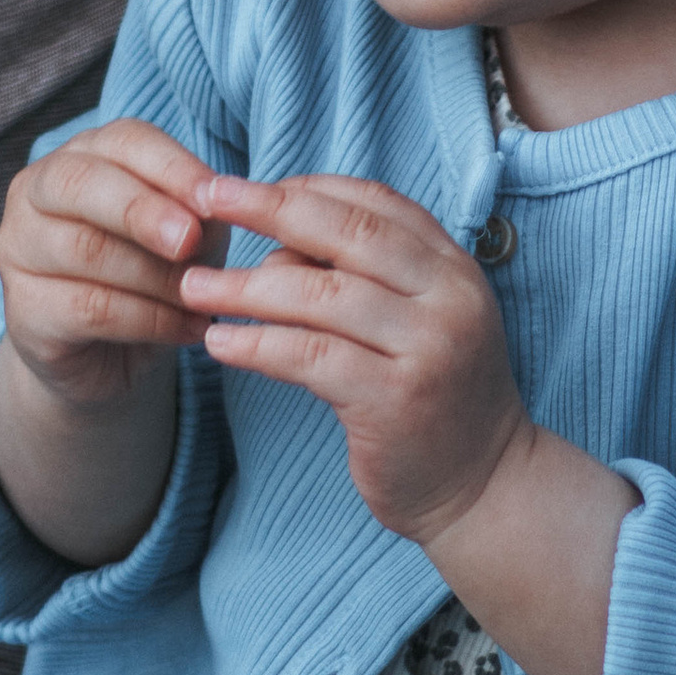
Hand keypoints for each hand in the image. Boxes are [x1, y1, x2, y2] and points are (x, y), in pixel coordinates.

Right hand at [0, 118, 226, 410]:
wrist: (109, 357)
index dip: (172, 167)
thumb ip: (198, 214)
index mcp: (82, 155)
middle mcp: (36, 193)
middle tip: (189, 241)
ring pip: (86, 249)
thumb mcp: (187, 237)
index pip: (123, 140)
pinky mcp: (24, 309)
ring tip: (203, 299)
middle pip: (81, 183)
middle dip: (142, 210)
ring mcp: (19, 249)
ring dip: (156, 276)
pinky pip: (89, 308)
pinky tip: (188, 328)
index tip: (216, 198)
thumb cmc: (153, 276)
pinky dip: (150, 320)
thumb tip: (216, 204)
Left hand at [184, 171, 526, 543]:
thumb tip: (277, 247)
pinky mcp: (396, 400)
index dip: (308, 187)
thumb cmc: (434, 399)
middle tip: (207, 199)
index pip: (376, 202)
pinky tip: (220, 344)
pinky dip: (257, 346)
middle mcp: (450, 298)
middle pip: (347, 235)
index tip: (247, 187)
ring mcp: (428, 348)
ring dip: (246, 286)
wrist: (483, 487)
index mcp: (455, 268)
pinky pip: (310, 357)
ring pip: (321, 296)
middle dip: (269, 210)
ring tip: (192, 287)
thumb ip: (365, 279)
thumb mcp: (419, 322)